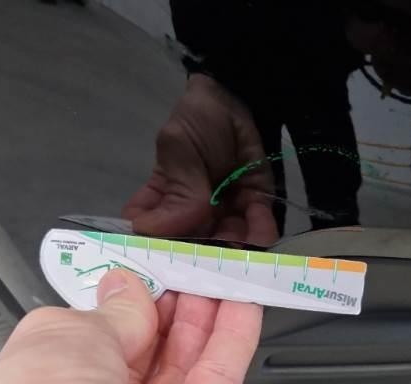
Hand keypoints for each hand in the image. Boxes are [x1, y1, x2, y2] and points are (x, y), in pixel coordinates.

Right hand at [123, 74, 278, 246]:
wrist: (242, 94)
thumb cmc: (198, 120)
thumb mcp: (179, 147)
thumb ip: (177, 190)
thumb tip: (153, 231)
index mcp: (160, 204)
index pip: (149, 237)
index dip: (155, 253)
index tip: (167, 262)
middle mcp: (189, 217)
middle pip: (191, 250)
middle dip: (204, 259)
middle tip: (216, 262)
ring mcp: (222, 215)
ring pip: (226, 245)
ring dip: (235, 248)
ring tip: (244, 247)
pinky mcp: (253, 208)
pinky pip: (257, 229)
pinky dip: (260, 233)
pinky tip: (261, 229)